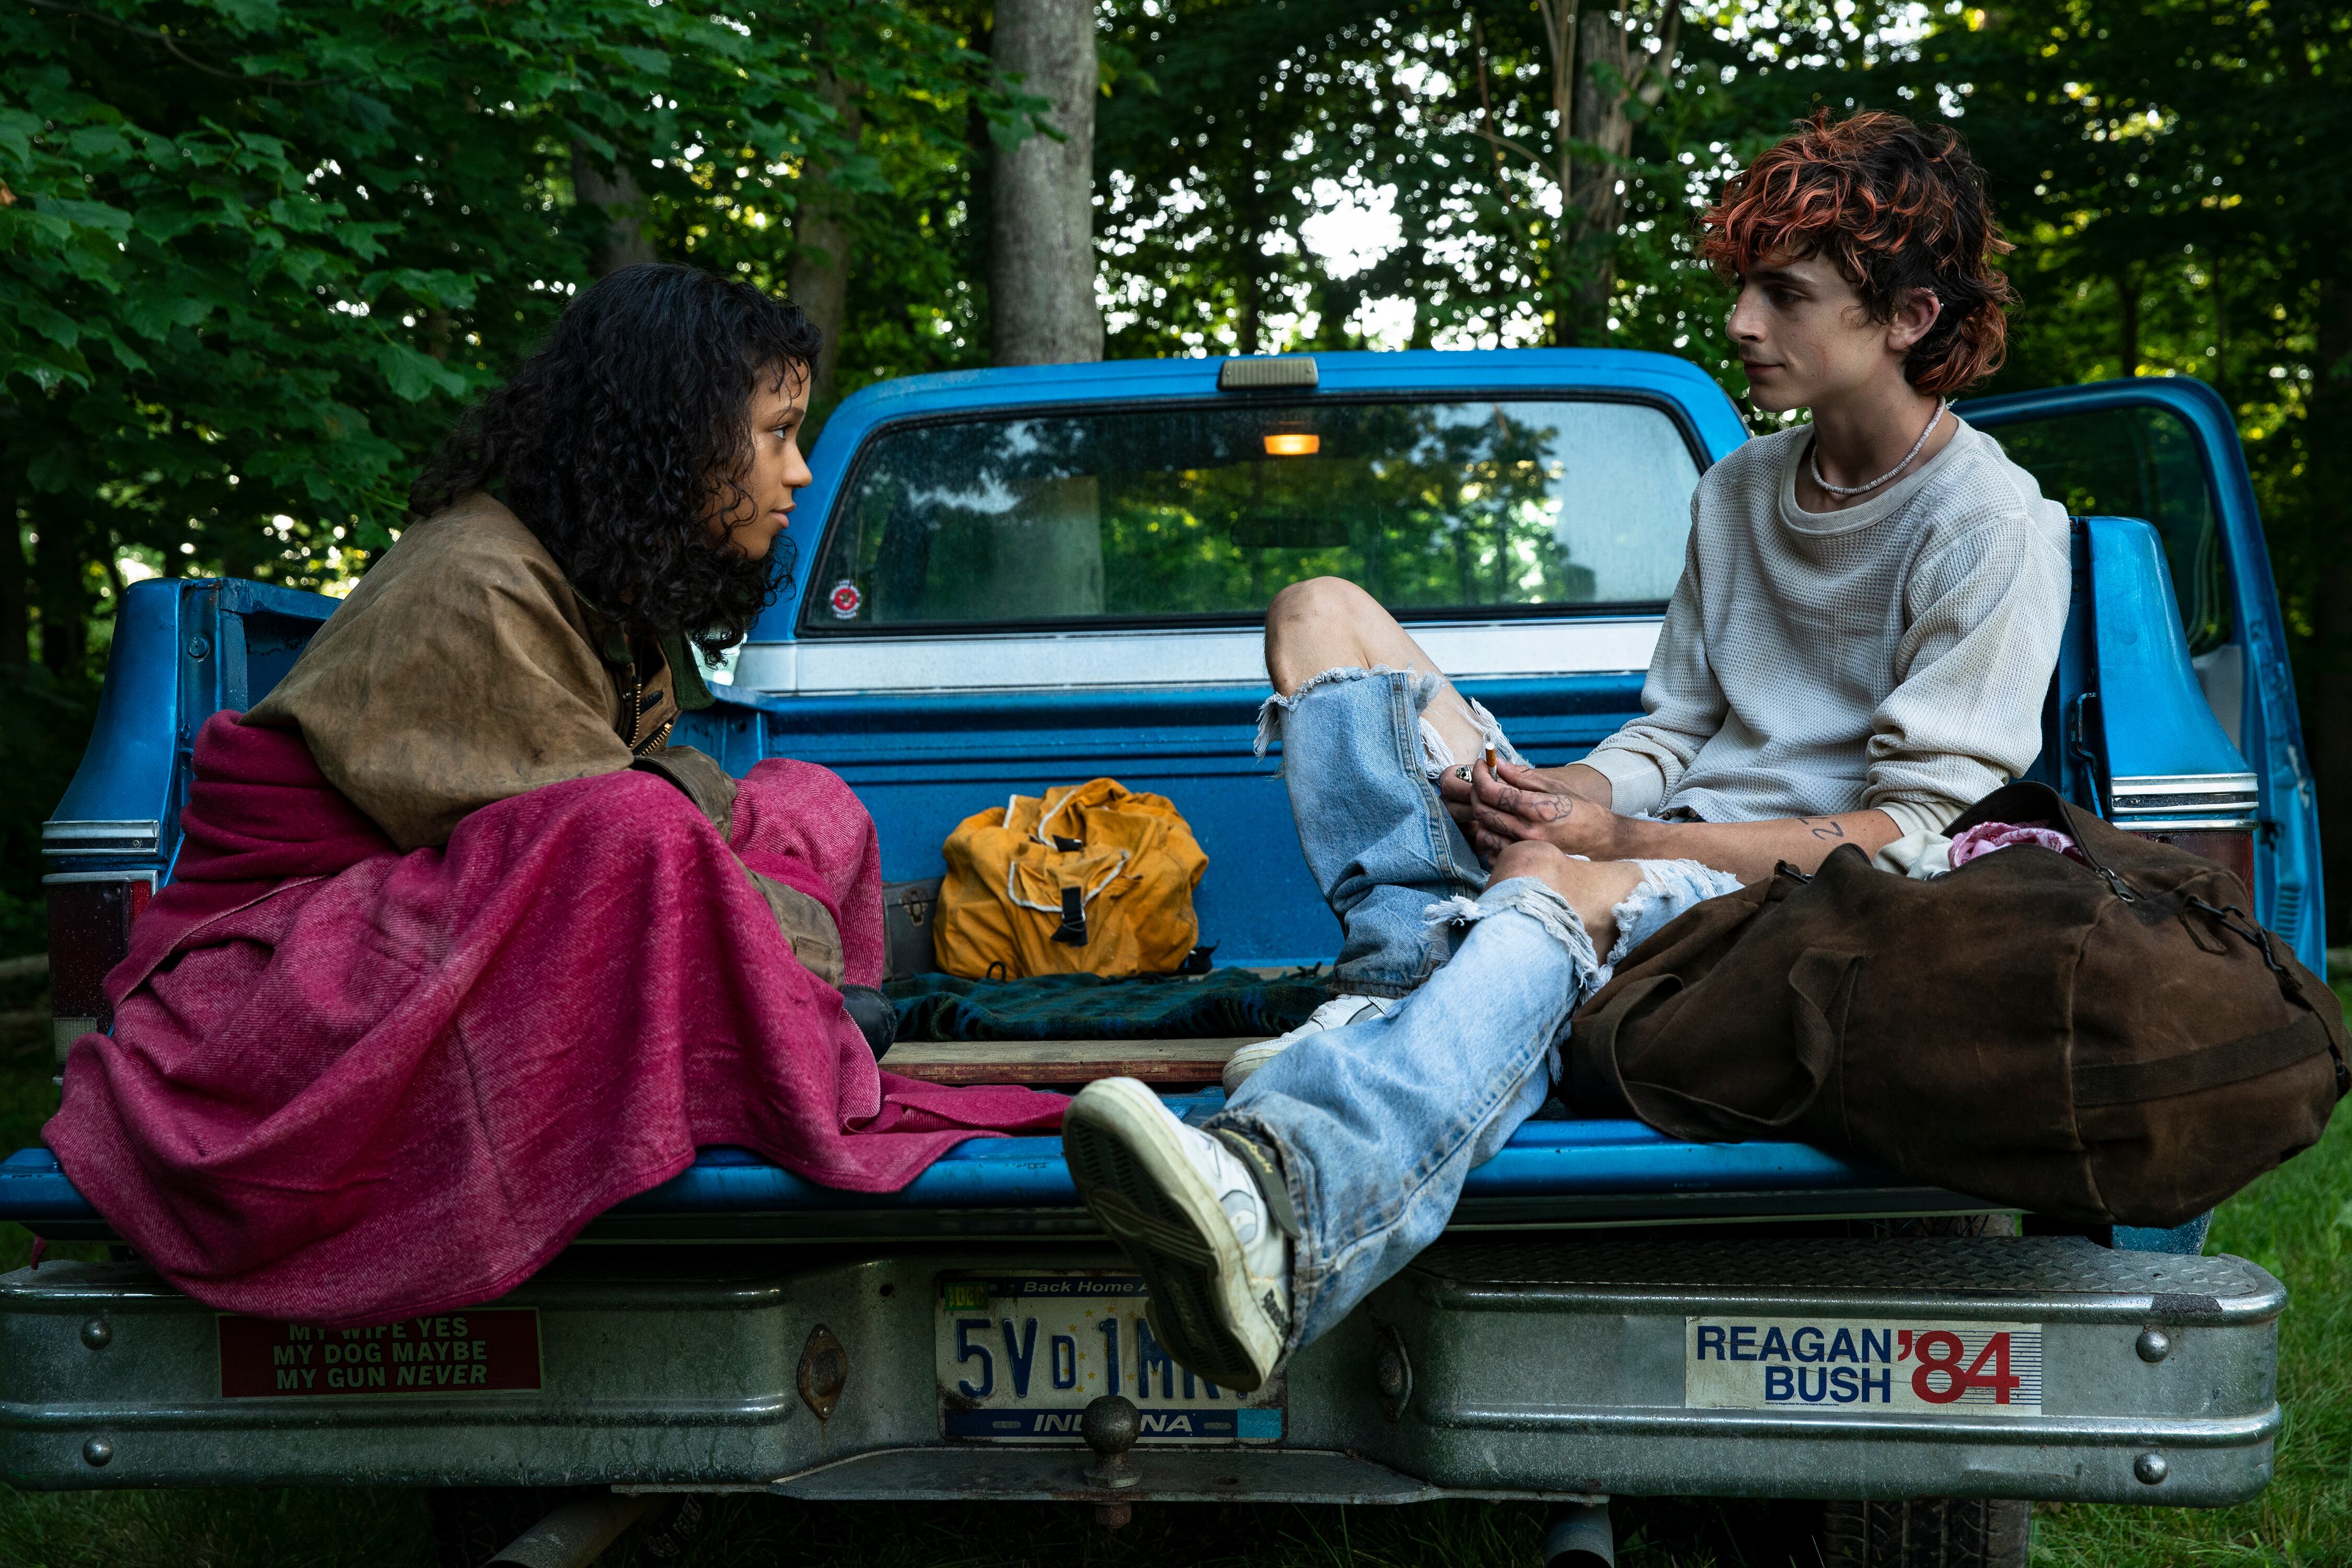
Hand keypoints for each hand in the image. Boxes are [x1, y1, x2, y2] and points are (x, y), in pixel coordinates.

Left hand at [1464, 761, 1630, 862]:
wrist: (1602, 840)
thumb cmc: (1581, 810)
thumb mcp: (1556, 787)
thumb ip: (1524, 777)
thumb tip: (1499, 764)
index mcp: (1537, 808)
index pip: (1492, 791)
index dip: (1480, 775)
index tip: (1481, 764)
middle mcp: (1528, 831)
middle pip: (1481, 812)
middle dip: (1476, 792)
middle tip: (1483, 782)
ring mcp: (1525, 849)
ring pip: (1482, 833)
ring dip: (1481, 816)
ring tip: (1492, 805)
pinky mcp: (1524, 861)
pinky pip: (1491, 852)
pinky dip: (1489, 838)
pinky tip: (1500, 826)